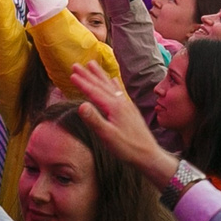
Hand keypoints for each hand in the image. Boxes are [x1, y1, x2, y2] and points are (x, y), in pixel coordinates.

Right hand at [67, 61, 183, 189]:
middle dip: (88, 75)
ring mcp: (127, 105)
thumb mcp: (108, 136)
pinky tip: (114, 80)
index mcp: (114, 107)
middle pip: (101, 85)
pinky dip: (114, 84)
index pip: (94, 92)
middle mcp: (121, 102)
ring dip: (100, 75)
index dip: (82, 83)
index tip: (71, 74)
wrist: (149, 156)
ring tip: (92, 64)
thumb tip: (81, 105)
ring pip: (110, 86)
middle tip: (76, 65)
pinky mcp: (131, 110)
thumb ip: (94, 120)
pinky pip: (119, 91)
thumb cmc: (128, 148)